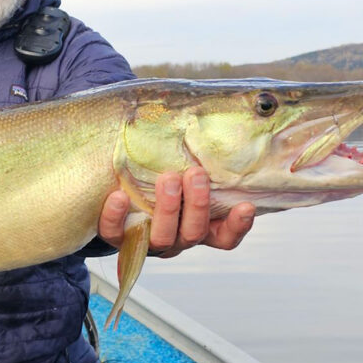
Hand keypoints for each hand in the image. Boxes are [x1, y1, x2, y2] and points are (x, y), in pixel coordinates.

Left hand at [97, 166, 254, 257]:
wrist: (116, 196)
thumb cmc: (156, 180)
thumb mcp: (180, 173)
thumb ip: (193, 162)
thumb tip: (203, 121)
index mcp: (196, 227)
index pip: (224, 237)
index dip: (237, 226)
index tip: (246, 205)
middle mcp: (176, 238)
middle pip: (194, 232)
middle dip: (197, 203)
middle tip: (195, 174)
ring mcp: (147, 241)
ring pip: (163, 237)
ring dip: (167, 207)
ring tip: (167, 178)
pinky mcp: (118, 238)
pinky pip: (116, 233)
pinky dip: (118, 216)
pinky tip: (120, 196)